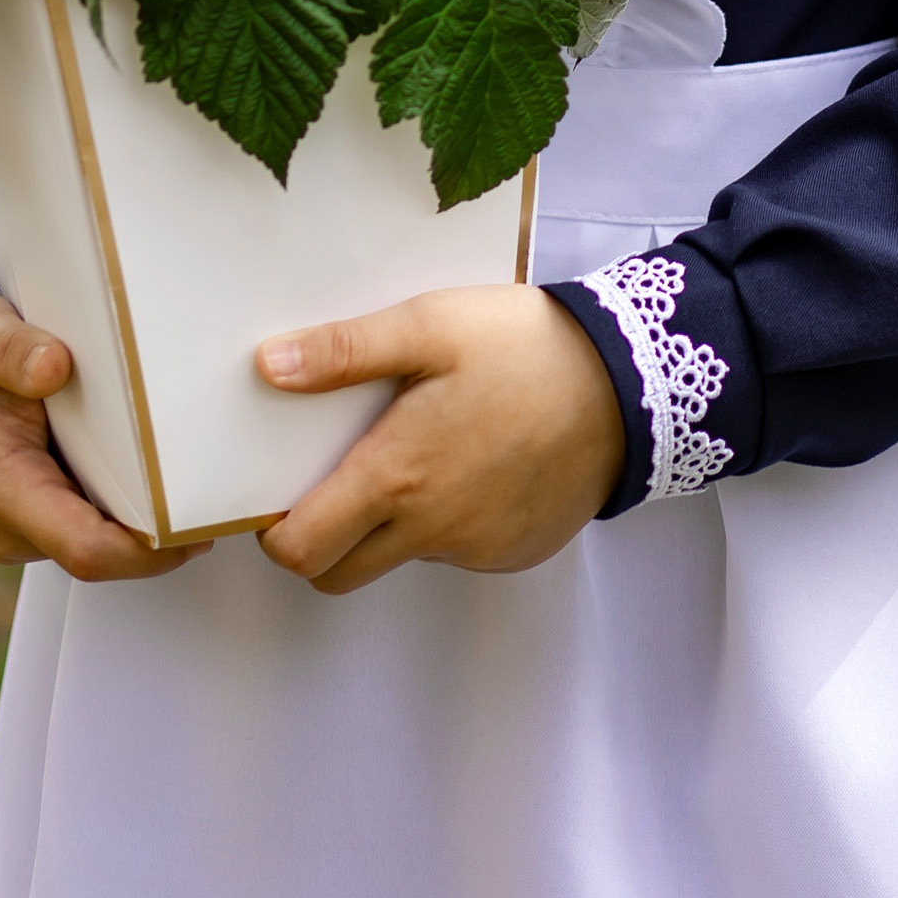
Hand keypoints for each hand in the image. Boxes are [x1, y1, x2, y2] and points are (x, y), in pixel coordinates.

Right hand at [0, 282, 204, 581]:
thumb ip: (14, 353)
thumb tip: (56, 366)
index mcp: (2, 491)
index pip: (87, 550)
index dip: (148, 552)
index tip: (202, 526)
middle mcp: (10, 524)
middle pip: (102, 553)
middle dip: (162, 539)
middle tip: (224, 500)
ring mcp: (19, 522)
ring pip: (96, 540)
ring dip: (145, 524)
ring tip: (205, 485)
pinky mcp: (29, 508)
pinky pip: (85, 519)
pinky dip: (125, 504)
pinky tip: (164, 471)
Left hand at [253, 285, 623, 592]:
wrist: (629, 383)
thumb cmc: (524, 347)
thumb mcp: (430, 325)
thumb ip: (345, 351)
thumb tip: (267, 368)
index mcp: (397, 477)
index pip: (301, 550)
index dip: (277, 531)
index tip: (284, 494)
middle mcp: (431, 530)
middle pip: (338, 573)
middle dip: (322, 540)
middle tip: (339, 478)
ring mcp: (476, 549)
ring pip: (401, 558)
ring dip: (393, 525)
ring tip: (424, 449)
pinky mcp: (515, 551)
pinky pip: (459, 552)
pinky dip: (450, 522)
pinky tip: (476, 461)